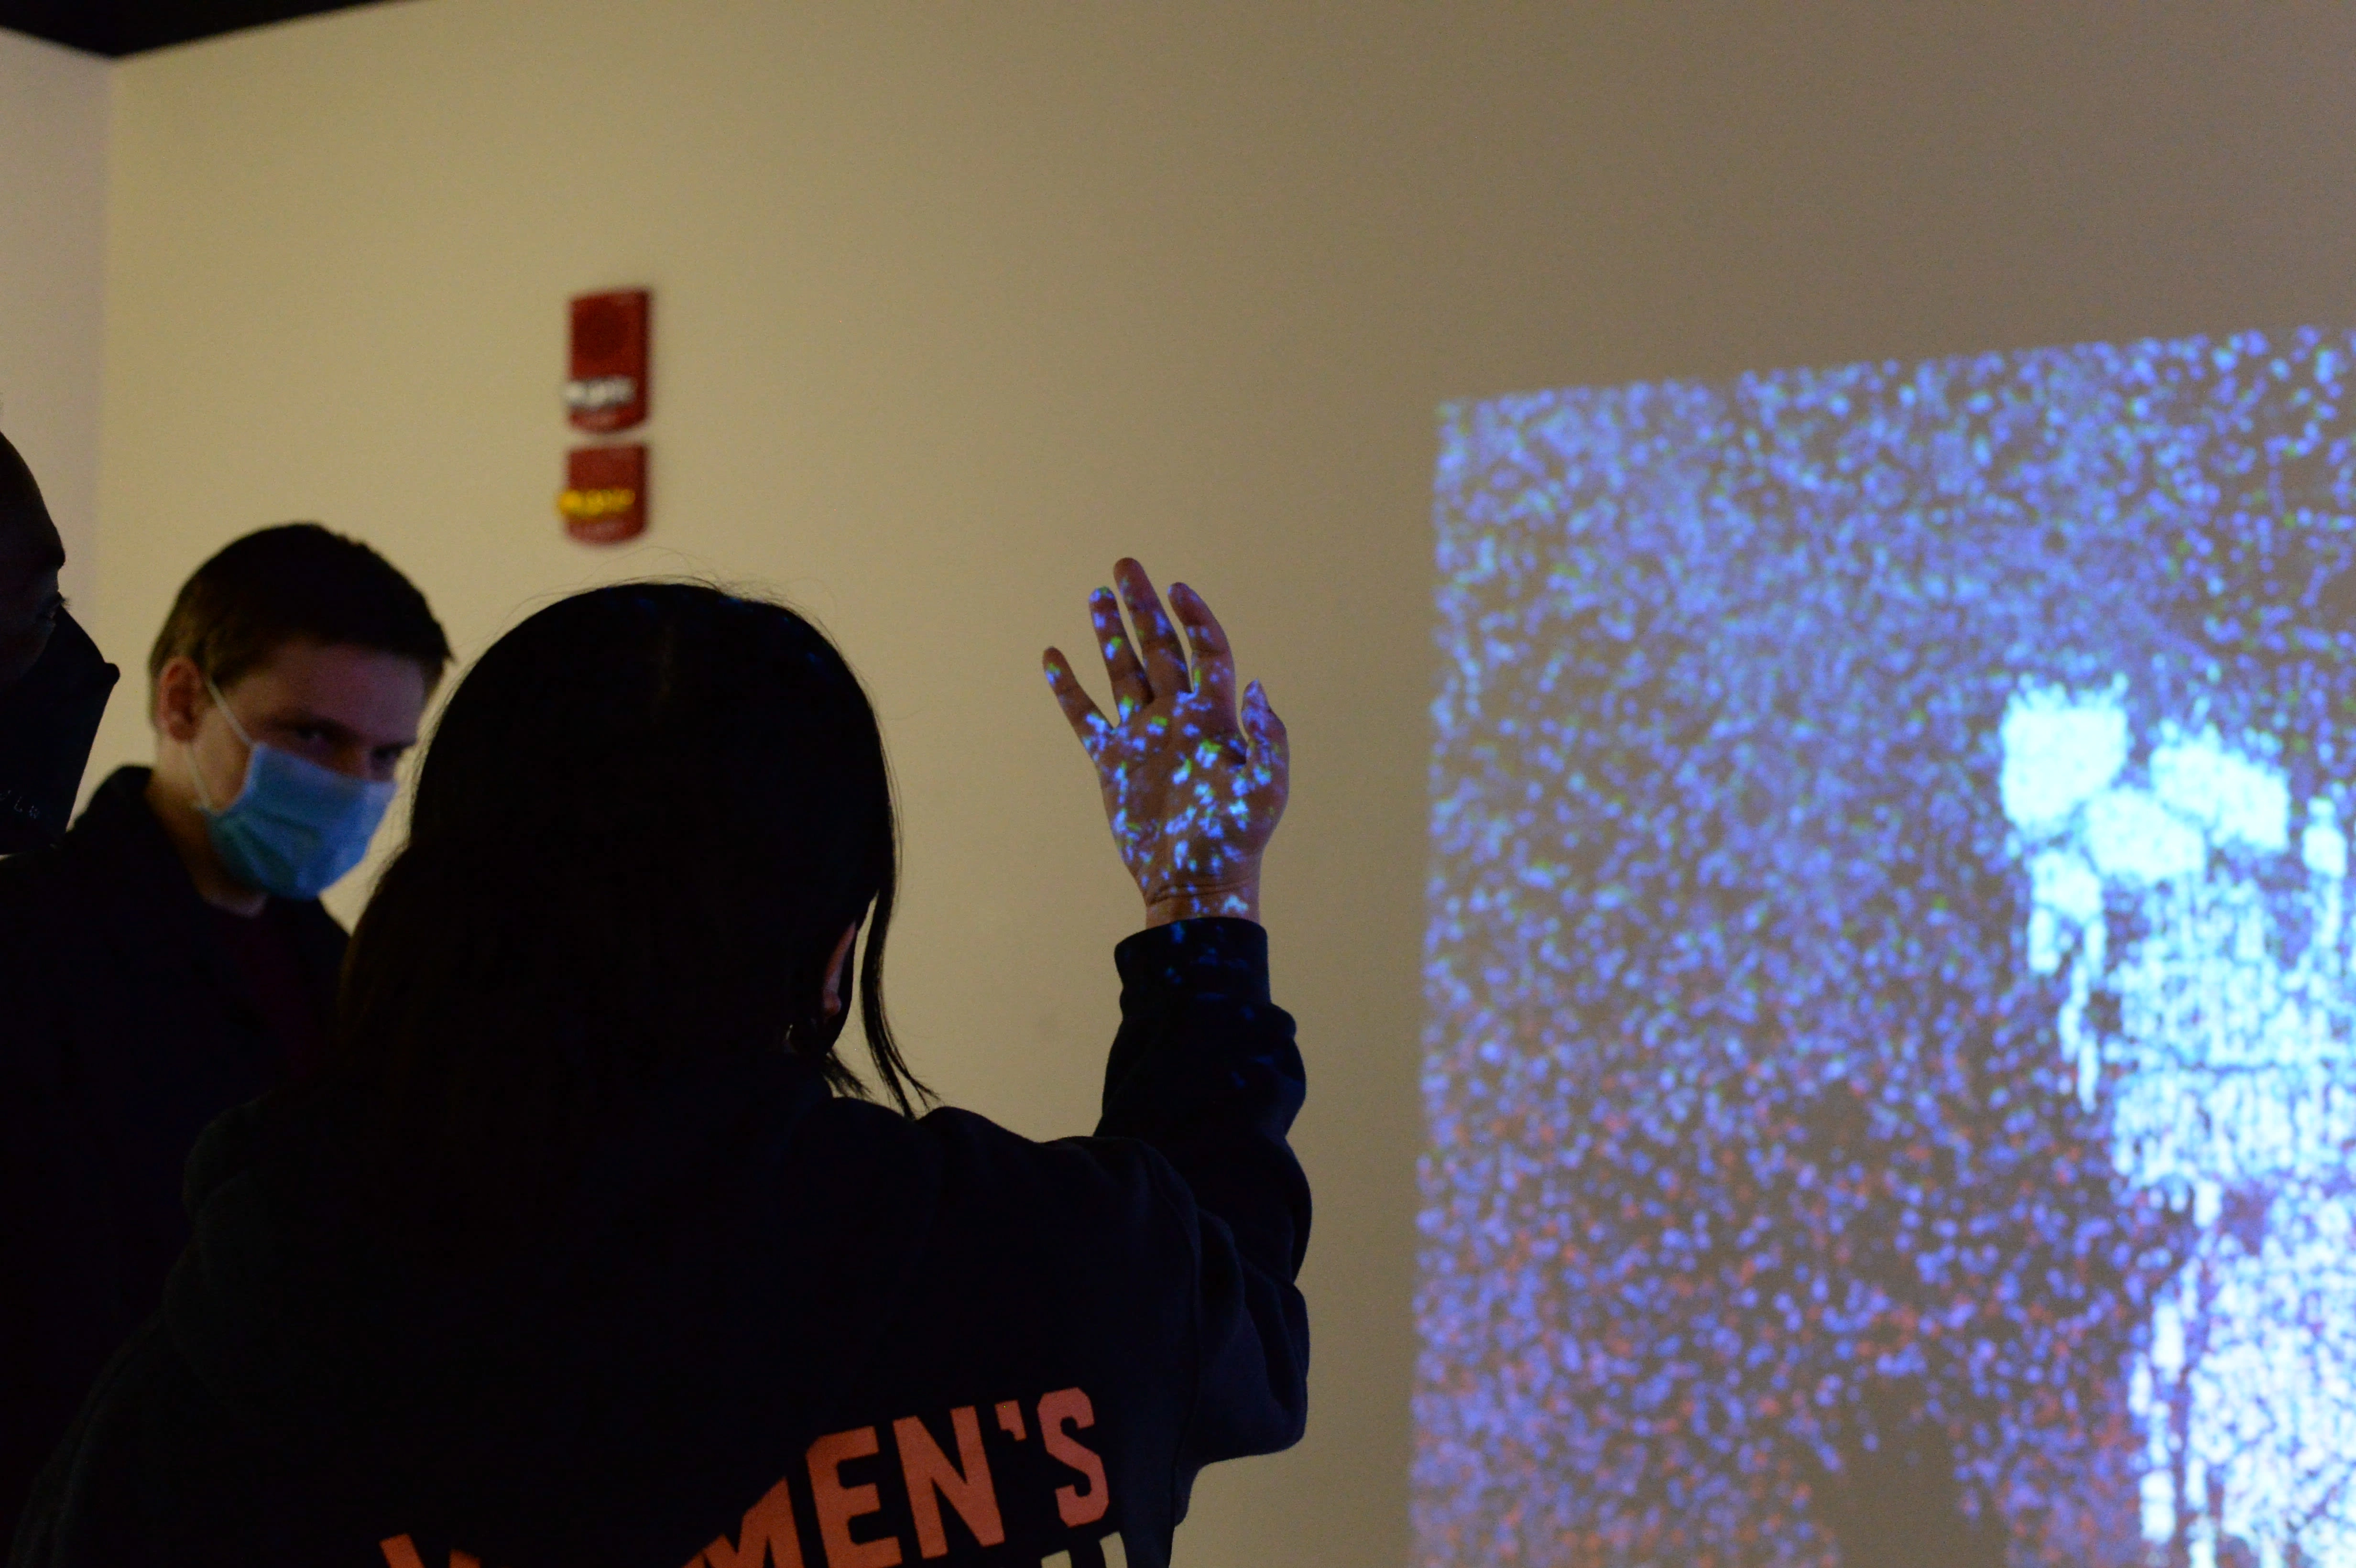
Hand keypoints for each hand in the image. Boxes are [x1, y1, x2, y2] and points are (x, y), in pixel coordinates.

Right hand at [1044, 559, 1288, 925]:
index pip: (1206, 651)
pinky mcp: (1113, 763)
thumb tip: (1257, 686)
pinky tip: (1053, 656)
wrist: (1194, 882)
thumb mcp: (1267, 789)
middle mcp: (1177, 718)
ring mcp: (1143, 738)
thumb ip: (1268, 738)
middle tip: (1126, 565)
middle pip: (1159, 648)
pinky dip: (1067, 689)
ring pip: (1123, 673)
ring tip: (1096, 595)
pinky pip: (1085, 716)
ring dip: (1109, 634)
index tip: (1177, 587)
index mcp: (1214, 717)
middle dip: (1142, 607)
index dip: (1194, 617)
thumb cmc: (1236, 840)